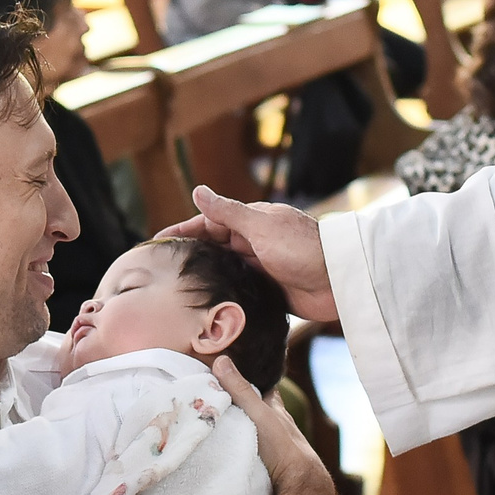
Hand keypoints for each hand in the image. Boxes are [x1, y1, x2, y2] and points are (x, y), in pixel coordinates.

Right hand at [157, 187, 334, 321]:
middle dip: (188, 255)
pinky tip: (206, 304)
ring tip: (174, 290)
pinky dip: (223, 293)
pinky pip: (239, 290)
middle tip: (158, 270)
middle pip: (213, 247)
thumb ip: (228, 212)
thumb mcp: (261, 227)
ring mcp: (261, 267)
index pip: (208, 224)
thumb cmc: (304, 249)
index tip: (155, 243)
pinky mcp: (269, 290)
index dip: (182, 232)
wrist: (339, 281)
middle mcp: (254, 243)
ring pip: (224, 269)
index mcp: (252, 222)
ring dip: (204, 275)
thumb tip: (197, 190)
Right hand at [213, 357, 338, 494]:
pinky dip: (237, 445)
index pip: (265, 388)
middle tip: (216, 395)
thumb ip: (241, 390)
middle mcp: (276, 426)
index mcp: (276, 410)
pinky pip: (248, 449)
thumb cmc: (283, 445)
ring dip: (237, 426)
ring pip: (253, 430)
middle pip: (257, 409)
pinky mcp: (265, 464)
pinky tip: (225, 446)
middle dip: (241, 403)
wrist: (298, 485)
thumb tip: (222, 359)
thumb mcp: (259, 413)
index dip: (252, 378)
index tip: (234, 370)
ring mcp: (271, 446)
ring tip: (214, 420)